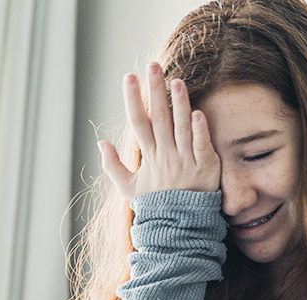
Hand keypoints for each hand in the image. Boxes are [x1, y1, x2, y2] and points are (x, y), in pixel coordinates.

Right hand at [97, 62, 220, 199]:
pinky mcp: (205, 168)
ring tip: (176, 81)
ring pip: (181, 127)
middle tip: (153, 66)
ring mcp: (186, 161)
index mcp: (149, 158)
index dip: (132, 99)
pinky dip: (199, 131)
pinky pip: (202, 147)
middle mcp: (166, 156)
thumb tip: (100, 143)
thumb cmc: (156, 205)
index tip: (128, 77)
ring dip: (179, 103)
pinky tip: (198, 113)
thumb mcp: (129, 188)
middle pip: (159, 118)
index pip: (138, 123)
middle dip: (155, 91)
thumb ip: (113, 166)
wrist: (180, 228)